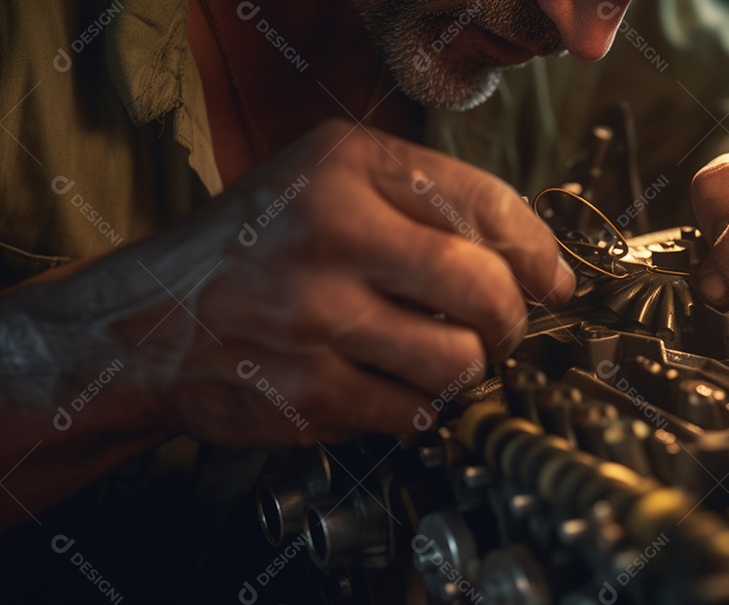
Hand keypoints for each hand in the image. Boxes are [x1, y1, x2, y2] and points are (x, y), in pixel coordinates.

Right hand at [99, 119, 574, 442]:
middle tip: (501, 326)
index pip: (484, 205)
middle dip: (512, 320)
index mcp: (344, 170)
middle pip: (484, 290)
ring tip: (443, 356)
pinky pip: (414, 412)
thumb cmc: (252, 248)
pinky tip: (391, 384)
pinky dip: (419, 405)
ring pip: (459, 362)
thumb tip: (531, 260)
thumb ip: (421, 199)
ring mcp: (317, 322)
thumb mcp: (324, 181)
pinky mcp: (310, 394)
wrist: (148, 321)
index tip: (552, 279)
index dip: (537, 251)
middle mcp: (331, 238)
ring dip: (468, 368)